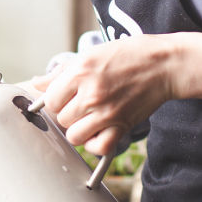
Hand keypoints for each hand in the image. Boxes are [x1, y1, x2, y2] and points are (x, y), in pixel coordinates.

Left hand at [32, 34, 177, 155]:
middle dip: (68, 113)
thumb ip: (61, 72)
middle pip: (61, 118)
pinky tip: (99, 132)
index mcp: (80, 72)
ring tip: (89, 119)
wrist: (164, 64)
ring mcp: (106, 111)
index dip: (56, 100)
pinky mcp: (122, 125)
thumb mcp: (90, 54)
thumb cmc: (129, 56)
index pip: (49, 100)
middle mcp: (91, 93)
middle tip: (82, 104)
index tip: (66, 97)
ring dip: (79, 130)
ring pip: (74, 136)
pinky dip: (95, 144)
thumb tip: (37, 83)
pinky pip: (98, 147)